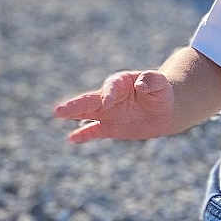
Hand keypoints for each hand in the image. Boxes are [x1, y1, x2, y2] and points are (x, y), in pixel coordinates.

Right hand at [52, 70, 174, 143]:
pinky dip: (84, 135)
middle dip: (75, 104)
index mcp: (121, 82)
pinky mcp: (110, 127)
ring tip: (57, 114)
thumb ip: (151, 81)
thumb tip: (141, 85)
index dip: (109, 93)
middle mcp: (109, 97)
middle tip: (59, 110)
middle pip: (90, 100)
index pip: (111, 86)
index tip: (108, 102)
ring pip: (87, 113)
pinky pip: (94, 131)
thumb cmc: (161, 93)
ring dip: (72, 114)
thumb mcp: (161, 84)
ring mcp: (107, 112)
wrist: (163, 110)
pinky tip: (71, 139)